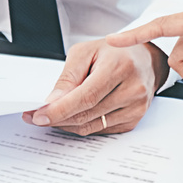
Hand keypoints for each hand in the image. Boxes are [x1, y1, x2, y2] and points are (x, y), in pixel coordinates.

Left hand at [21, 39, 169, 134]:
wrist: (145, 60)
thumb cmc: (115, 53)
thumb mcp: (86, 52)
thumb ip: (68, 77)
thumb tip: (52, 102)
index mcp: (120, 67)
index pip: (85, 97)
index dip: (59, 110)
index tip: (38, 116)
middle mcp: (133, 90)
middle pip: (87, 114)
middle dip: (57, 118)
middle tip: (36, 117)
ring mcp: (136, 108)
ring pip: (91, 126)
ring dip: (67, 124)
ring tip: (52, 116)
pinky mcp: (133, 120)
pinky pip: (100, 130)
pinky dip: (82, 126)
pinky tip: (72, 117)